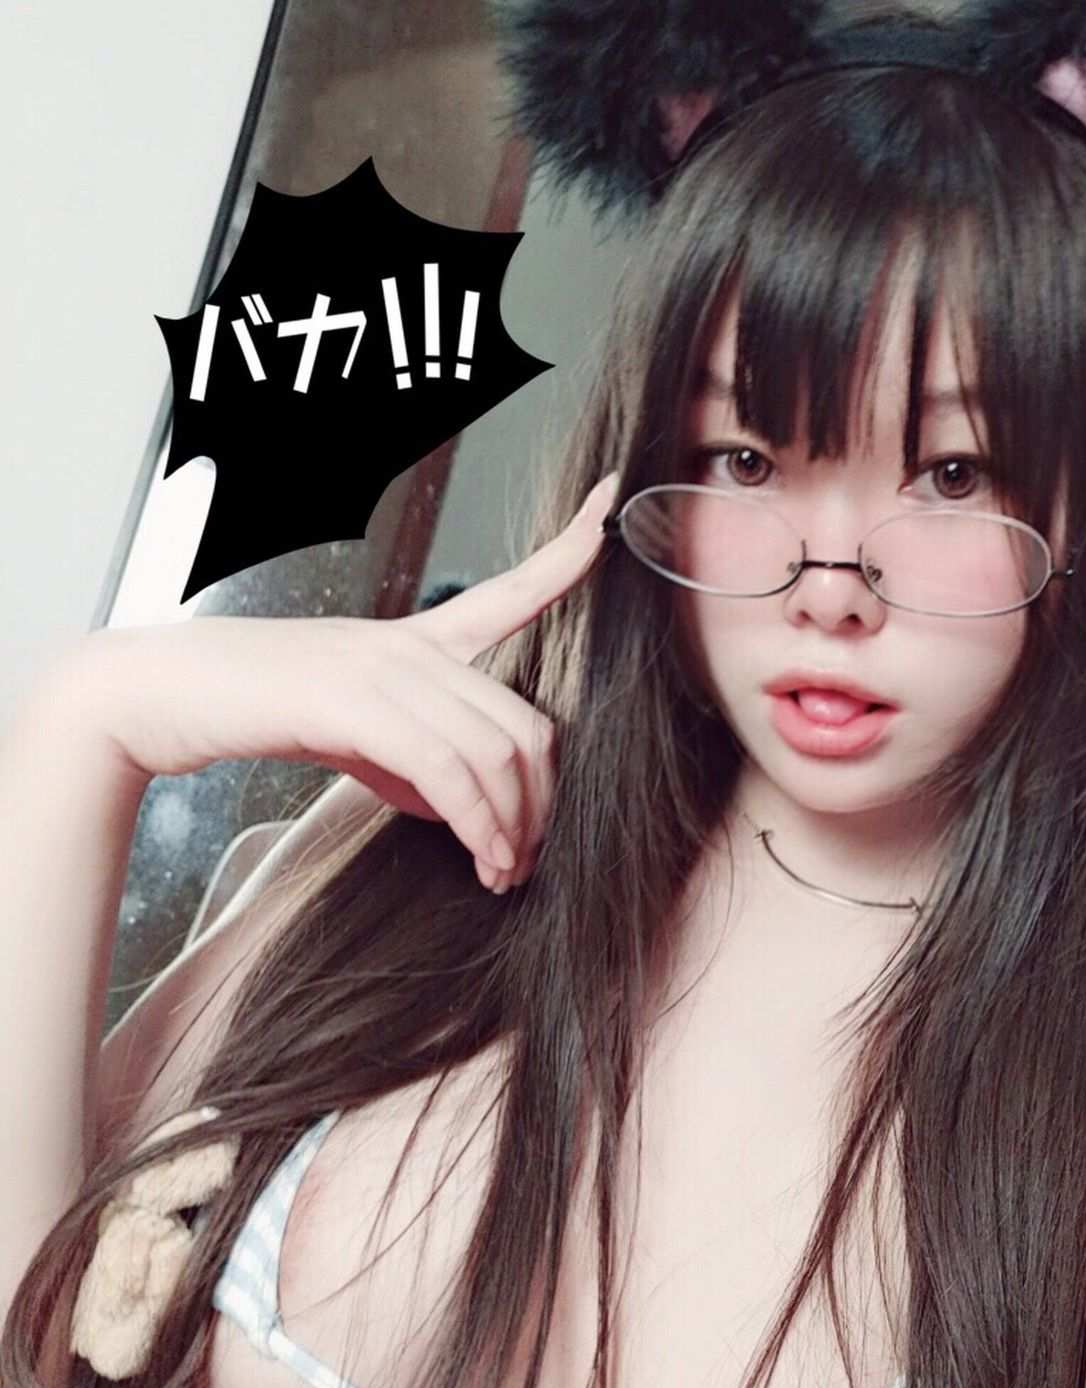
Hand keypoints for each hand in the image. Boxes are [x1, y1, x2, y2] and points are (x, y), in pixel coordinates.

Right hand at [65, 473, 619, 891]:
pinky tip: (482, 859)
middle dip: (543, 803)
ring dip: (514, 827)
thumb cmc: (265, 711)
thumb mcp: (360, 737)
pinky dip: (479, 825)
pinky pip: (451, 771)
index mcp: (421, 638)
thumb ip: (421, 763)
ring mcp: (387, 668)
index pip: (513, 589)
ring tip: (505, 873)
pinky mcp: (357, 702)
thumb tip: (467, 812)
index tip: (611, 504)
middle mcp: (415, 645)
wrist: (163, 695)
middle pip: (528, 725)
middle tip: (530, 858)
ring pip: (497, 752)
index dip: (570, 548)